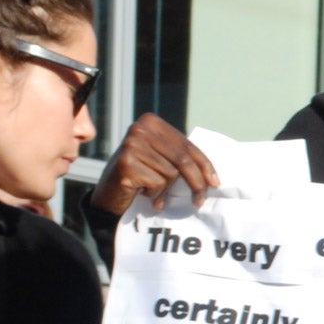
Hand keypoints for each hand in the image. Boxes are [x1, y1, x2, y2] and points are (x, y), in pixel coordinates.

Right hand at [90, 115, 219, 217]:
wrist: (107, 195)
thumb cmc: (139, 176)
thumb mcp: (160, 159)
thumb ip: (180, 156)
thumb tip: (213, 174)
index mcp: (151, 122)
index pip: (187, 145)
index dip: (205, 166)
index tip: (216, 183)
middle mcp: (140, 128)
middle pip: (183, 159)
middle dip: (197, 183)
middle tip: (200, 201)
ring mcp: (131, 144)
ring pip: (171, 174)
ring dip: (166, 191)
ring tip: (153, 193)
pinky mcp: (126, 163)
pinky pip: (157, 183)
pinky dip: (154, 195)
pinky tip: (141, 193)